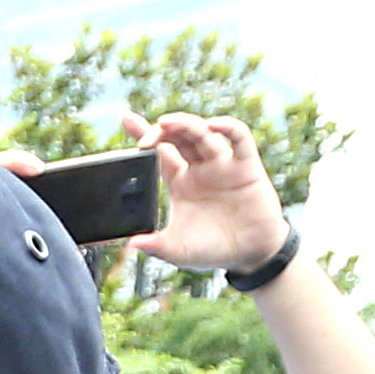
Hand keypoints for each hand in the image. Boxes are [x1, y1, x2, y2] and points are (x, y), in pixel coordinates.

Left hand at [124, 112, 292, 276]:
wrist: (248, 254)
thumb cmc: (212, 249)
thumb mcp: (177, 250)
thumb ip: (156, 246)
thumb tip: (133, 243)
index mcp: (179, 182)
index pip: (159, 152)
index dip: (143, 133)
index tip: (125, 118)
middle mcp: (199, 169)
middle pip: (179, 138)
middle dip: (162, 131)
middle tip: (145, 137)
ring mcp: (222, 164)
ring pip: (203, 134)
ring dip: (186, 125)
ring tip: (167, 122)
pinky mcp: (246, 166)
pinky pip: (239, 140)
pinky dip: (228, 128)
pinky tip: (213, 125)